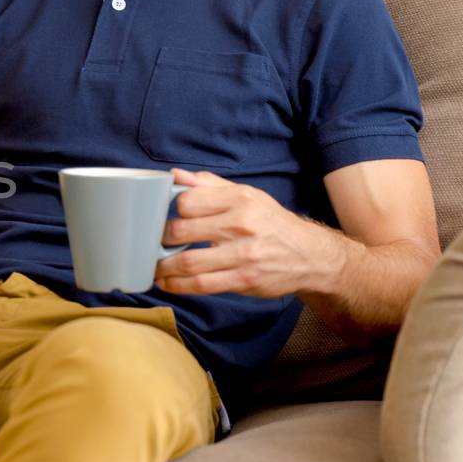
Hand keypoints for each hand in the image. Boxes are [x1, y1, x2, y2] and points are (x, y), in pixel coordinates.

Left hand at [154, 169, 343, 297]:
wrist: (309, 256)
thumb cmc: (270, 223)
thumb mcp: (247, 195)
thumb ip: (209, 185)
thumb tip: (174, 175)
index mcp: (240, 199)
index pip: (188, 201)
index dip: (170, 210)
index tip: (162, 218)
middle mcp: (241, 224)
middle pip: (182, 230)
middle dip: (160, 240)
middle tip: (153, 244)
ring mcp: (243, 254)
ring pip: (188, 261)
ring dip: (163, 267)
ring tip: (155, 267)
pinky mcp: (244, 280)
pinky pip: (201, 284)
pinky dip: (178, 286)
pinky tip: (168, 283)